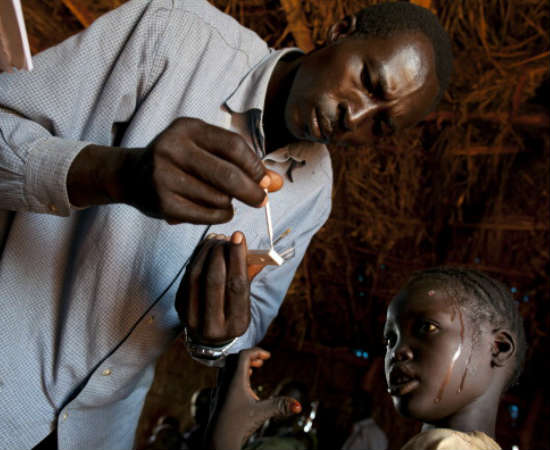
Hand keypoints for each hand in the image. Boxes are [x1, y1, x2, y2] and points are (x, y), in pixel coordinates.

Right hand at [123, 117, 280, 223]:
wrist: (131, 175)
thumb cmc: (178, 161)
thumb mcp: (205, 150)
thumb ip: (241, 162)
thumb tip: (276, 183)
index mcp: (188, 128)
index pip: (234, 146)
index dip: (256, 166)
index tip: (266, 180)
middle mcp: (172, 148)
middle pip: (228, 175)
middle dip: (252, 191)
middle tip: (262, 200)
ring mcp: (164, 176)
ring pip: (219, 198)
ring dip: (231, 204)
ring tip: (225, 200)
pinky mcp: (163, 203)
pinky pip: (207, 215)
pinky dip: (220, 215)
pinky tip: (218, 210)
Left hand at [177, 231, 258, 345]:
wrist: (209, 337)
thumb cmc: (232, 312)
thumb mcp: (245, 301)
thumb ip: (248, 276)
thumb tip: (248, 247)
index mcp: (236, 324)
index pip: (237, 286)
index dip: (238, 258)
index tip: (239, 236)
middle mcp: (213, 326)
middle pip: (215, 280)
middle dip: (220, 253)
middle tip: (226, 237)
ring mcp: (192, 317)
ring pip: (197, 276)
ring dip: (207, 252)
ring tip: (217, 239)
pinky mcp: (179, 307)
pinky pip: (187, 276)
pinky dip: (196, 257)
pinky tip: (206, 247)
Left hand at [209, 348, 300, 449]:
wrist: (217, 442)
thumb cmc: (236, 426)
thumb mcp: (261, 414)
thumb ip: (280, 406)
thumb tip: (298, 405)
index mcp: (235, 380)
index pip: (244, 355)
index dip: (257, 352)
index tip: (268, 356)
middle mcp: (225, 382)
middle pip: (234, 359)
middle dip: (249, 357)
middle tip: (261, 361)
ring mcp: (219, 391)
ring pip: (226, 369)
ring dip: (240, 366)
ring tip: (252, 372)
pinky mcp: (217, 400)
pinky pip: (223, 381)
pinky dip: (234, 378)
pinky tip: (242, 389)